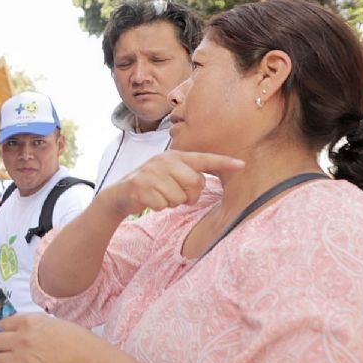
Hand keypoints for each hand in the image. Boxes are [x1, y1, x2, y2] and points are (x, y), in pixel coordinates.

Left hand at [0, 314, 95, 362]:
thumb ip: (33, 323)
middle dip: (3, 344)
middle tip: (12, 349)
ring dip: (4, 360)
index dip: (6, 330)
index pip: (3, 323)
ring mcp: (21, 358)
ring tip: (15, 362)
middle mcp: (21, 338)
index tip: (10, 334)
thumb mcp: (52, 321)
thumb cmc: (76, 340)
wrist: (88, 360)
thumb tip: (19, 326)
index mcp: (29, 322)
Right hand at [101, 150, 243, 217]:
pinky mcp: (141, 187)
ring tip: (160, 196)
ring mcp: (151, 173)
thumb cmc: (151, 184)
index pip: (204, 159)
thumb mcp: (169, 173)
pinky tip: (150, 200)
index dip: (224, 162)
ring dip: (172, 203)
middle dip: (189, 195)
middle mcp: (164, 160)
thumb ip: (187, 173)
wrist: (120, 193)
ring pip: (179, 197)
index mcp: (174, 156)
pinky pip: (164, 205)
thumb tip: (206, 181)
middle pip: (195, 183)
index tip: (242, 165)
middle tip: (177, 195)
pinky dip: (159, 207)